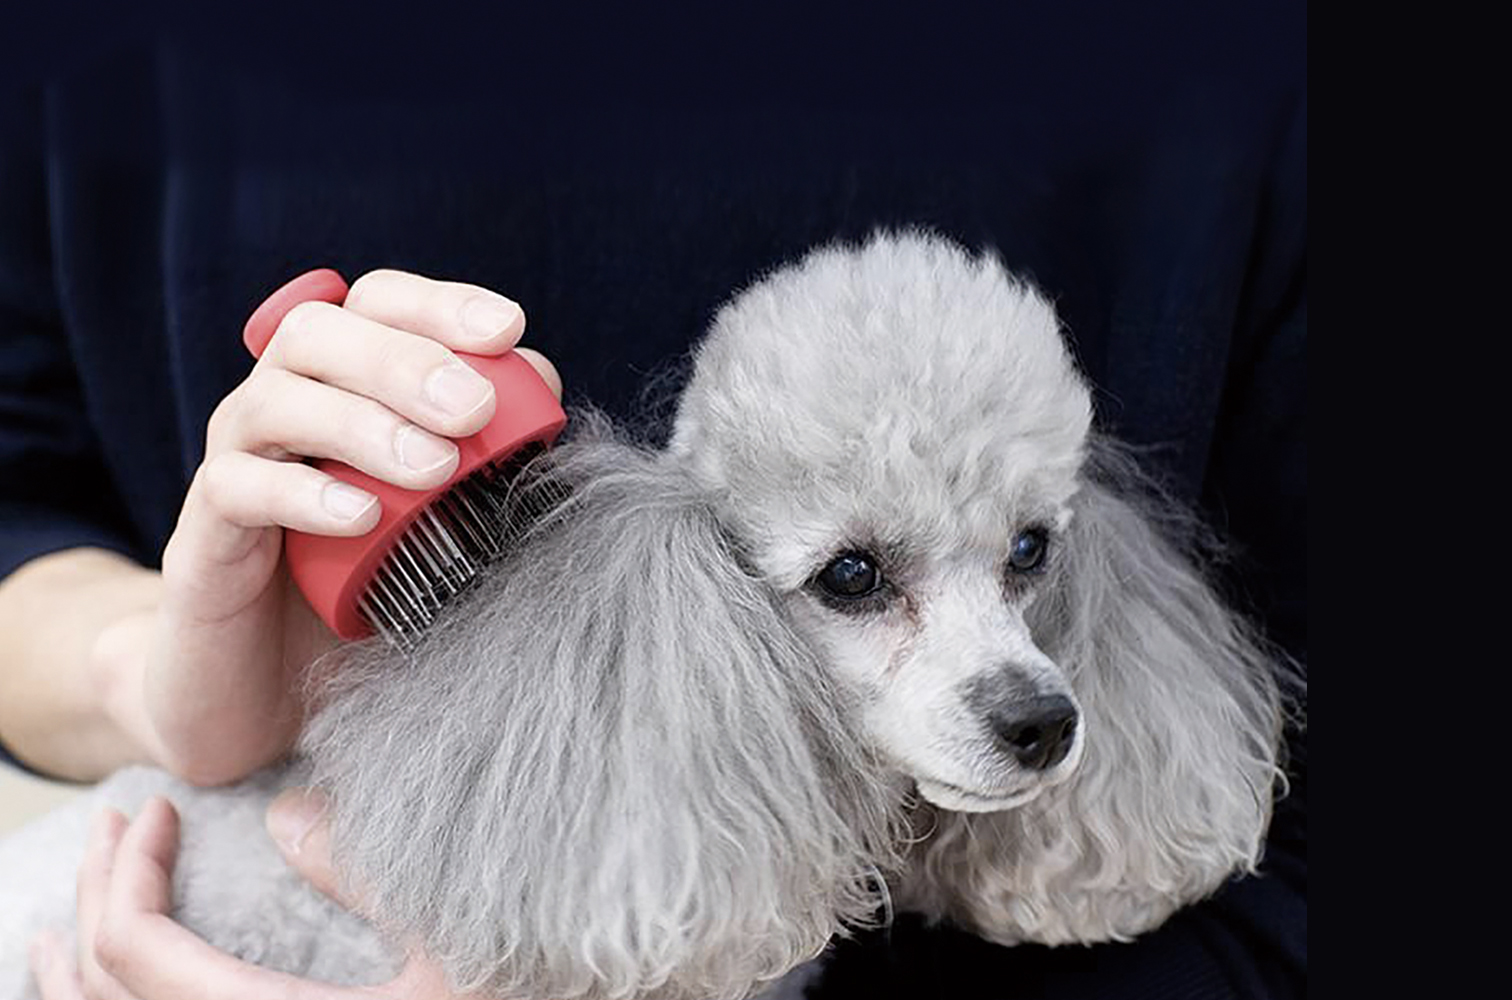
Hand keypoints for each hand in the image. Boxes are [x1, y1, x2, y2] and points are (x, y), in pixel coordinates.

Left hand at [29, 795, 481, 998]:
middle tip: (116, 826)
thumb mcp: (454, 945)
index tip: (158, 808)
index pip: (136, 952)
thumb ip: (368, 879)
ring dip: (76, 973)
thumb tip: (287, 816)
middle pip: (105, 989)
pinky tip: (124, 990)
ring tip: (66, 921)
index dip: (129, 873)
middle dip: (96, 897)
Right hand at [129, 271, 561, 784]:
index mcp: (337, 383)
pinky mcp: (203, 537)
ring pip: (273, 402)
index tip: (508, 329)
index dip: (439, 304)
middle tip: (475, 408)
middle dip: (404, 359)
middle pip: (318, 332)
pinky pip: (236, 490)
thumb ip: (486, 446)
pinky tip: (362, 517)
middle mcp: (278, 406)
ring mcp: (234, 465)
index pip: (376, 304)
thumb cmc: (365, 586)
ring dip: (362, 423)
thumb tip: (539, 381)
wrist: (261, 691)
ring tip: (435, 468)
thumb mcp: (441, 512)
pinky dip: (301, 495)